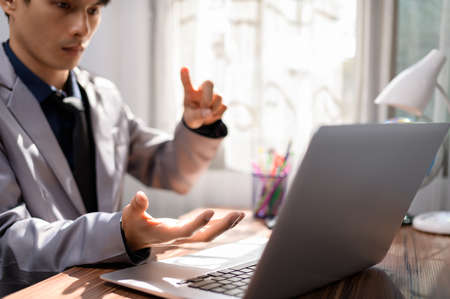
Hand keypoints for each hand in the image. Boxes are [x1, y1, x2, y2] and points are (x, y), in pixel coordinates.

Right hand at [121, 191, 244, 250]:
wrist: (136, 238)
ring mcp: (185, 237)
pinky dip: (222, 225)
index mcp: (165, 235)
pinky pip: (209, 231)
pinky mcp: (190, 233)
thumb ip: (137, 206)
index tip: (210, 212)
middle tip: (236, 215)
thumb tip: (140, 195)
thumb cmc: (135, 225)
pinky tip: (234, 217)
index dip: (197, 223)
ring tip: (239, 215)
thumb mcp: (132, 215)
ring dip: (225, 226)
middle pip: (203, 237)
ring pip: (208, 235)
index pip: (184, 231)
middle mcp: (178, 238)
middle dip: (220, 228)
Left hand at [180, 67, 226, 128]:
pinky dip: (218, 114)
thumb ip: (197, 115)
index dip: (186, 76)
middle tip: (203, 106)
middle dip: (208, 96)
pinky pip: (223, 107)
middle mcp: (204, 89)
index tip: (184, 68)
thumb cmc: (193, 115)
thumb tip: (209, 112)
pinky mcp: (222, 103)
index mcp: (192, 92)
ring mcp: (215, 95)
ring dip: (213, 108)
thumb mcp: (191, 117)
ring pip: (219, 97)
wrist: (202, 120)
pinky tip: (212, 115)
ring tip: (206, 114)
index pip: (187, 83)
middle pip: (209, 83)